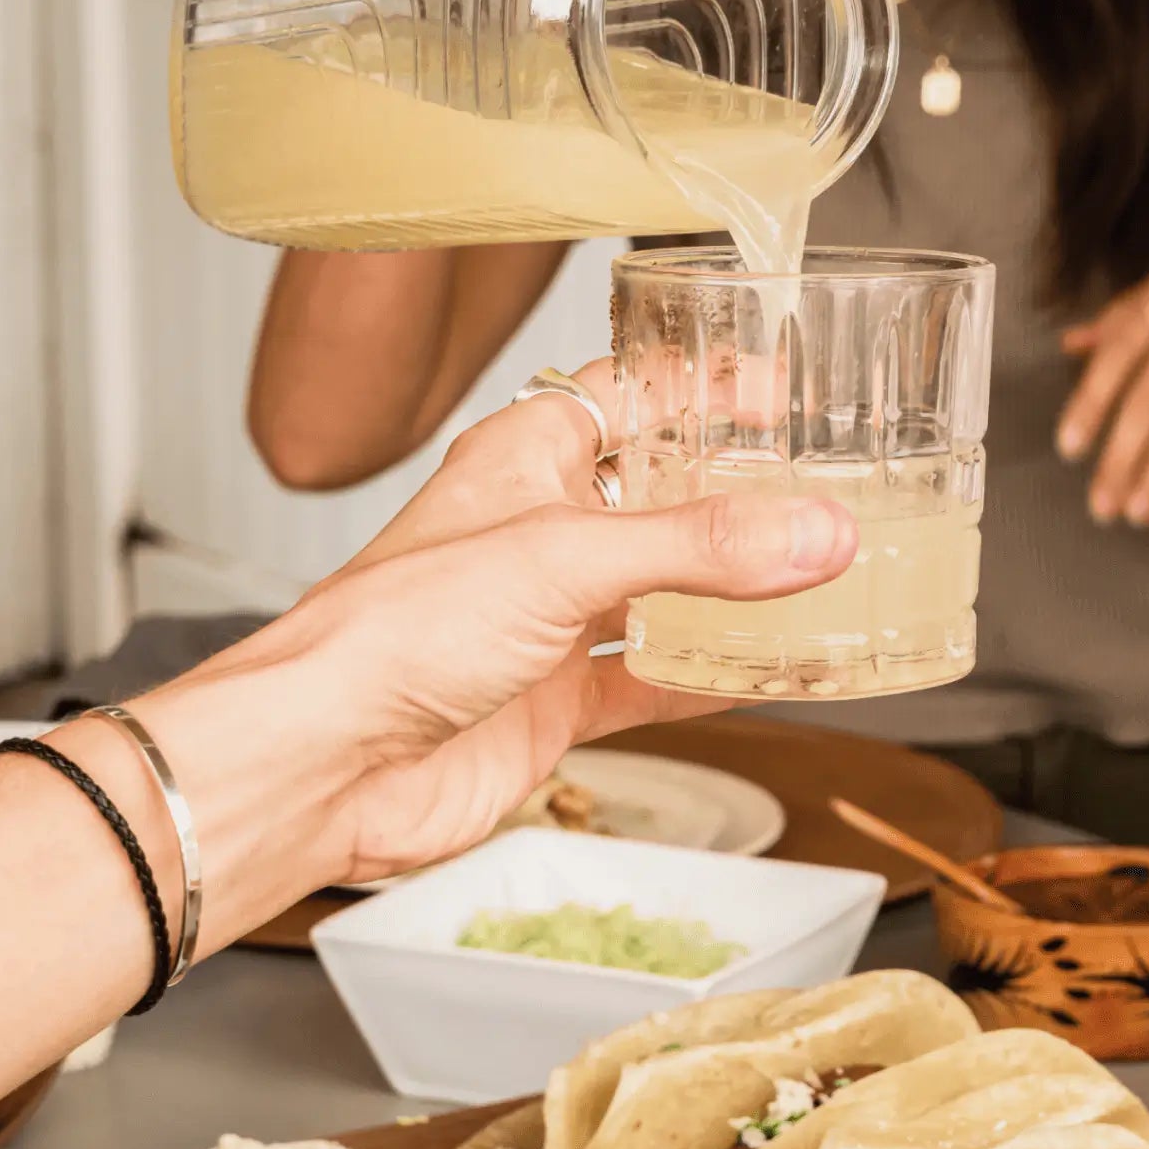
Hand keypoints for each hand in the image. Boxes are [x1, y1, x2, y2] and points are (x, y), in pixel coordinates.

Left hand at [236, 361, 855, 880]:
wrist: (325, 764)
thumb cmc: (391, 632)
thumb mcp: (563, 559)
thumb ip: (699, 549)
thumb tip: (814, 532)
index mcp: (527, 458)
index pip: (632, 392)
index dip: (704, 383)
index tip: (784, 388)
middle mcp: (542, 529)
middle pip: (660, 493)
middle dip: (737, 493)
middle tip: (824, 487)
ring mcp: (550, 618)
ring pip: (665, 590)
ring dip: (735, 590)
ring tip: (820, 577)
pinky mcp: (555, 698)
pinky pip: (654, 679)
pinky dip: (713, 678)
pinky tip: (770, 674)